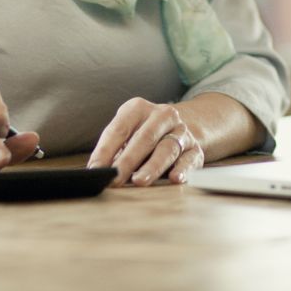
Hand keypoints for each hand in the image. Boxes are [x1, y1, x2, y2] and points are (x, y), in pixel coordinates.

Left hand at [88, 98, 204, 185]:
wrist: (176, 128)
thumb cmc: (140, 136)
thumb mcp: (125, 134)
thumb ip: (111, 151)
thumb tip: (97, 172)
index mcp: (138, 108)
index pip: (120, 129)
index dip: (106, 150)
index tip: (95, 170)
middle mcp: (163, 115)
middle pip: (145, 138)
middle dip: (128, 160)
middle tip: (115, 178)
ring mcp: (181, 131)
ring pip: (167, 149)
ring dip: (152, 166)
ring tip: (139, 181)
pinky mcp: (195, 148)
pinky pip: (190, 159)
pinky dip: (183, 169)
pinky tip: (175, 178)